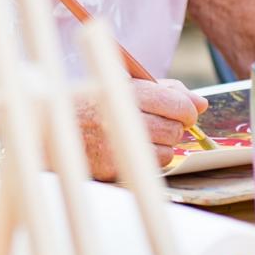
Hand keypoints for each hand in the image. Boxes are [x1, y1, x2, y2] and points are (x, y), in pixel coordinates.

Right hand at [76, 78, 206, 180]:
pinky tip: (134, 148)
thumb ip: (166, 90)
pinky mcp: (114, 168)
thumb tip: (201, 103)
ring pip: (168, 152)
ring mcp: (118, 145)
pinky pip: (151, 167)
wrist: (54, 126)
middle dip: (174, 128)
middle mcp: (123, 118)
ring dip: (163, 146)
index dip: (186, 110)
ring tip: (144, 135)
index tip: (183, 112)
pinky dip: (149, 160)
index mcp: (127, 92)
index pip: (177, 105)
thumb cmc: (93, 102)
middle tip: (158, 123)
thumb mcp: (124, 85)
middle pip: (175, 130)